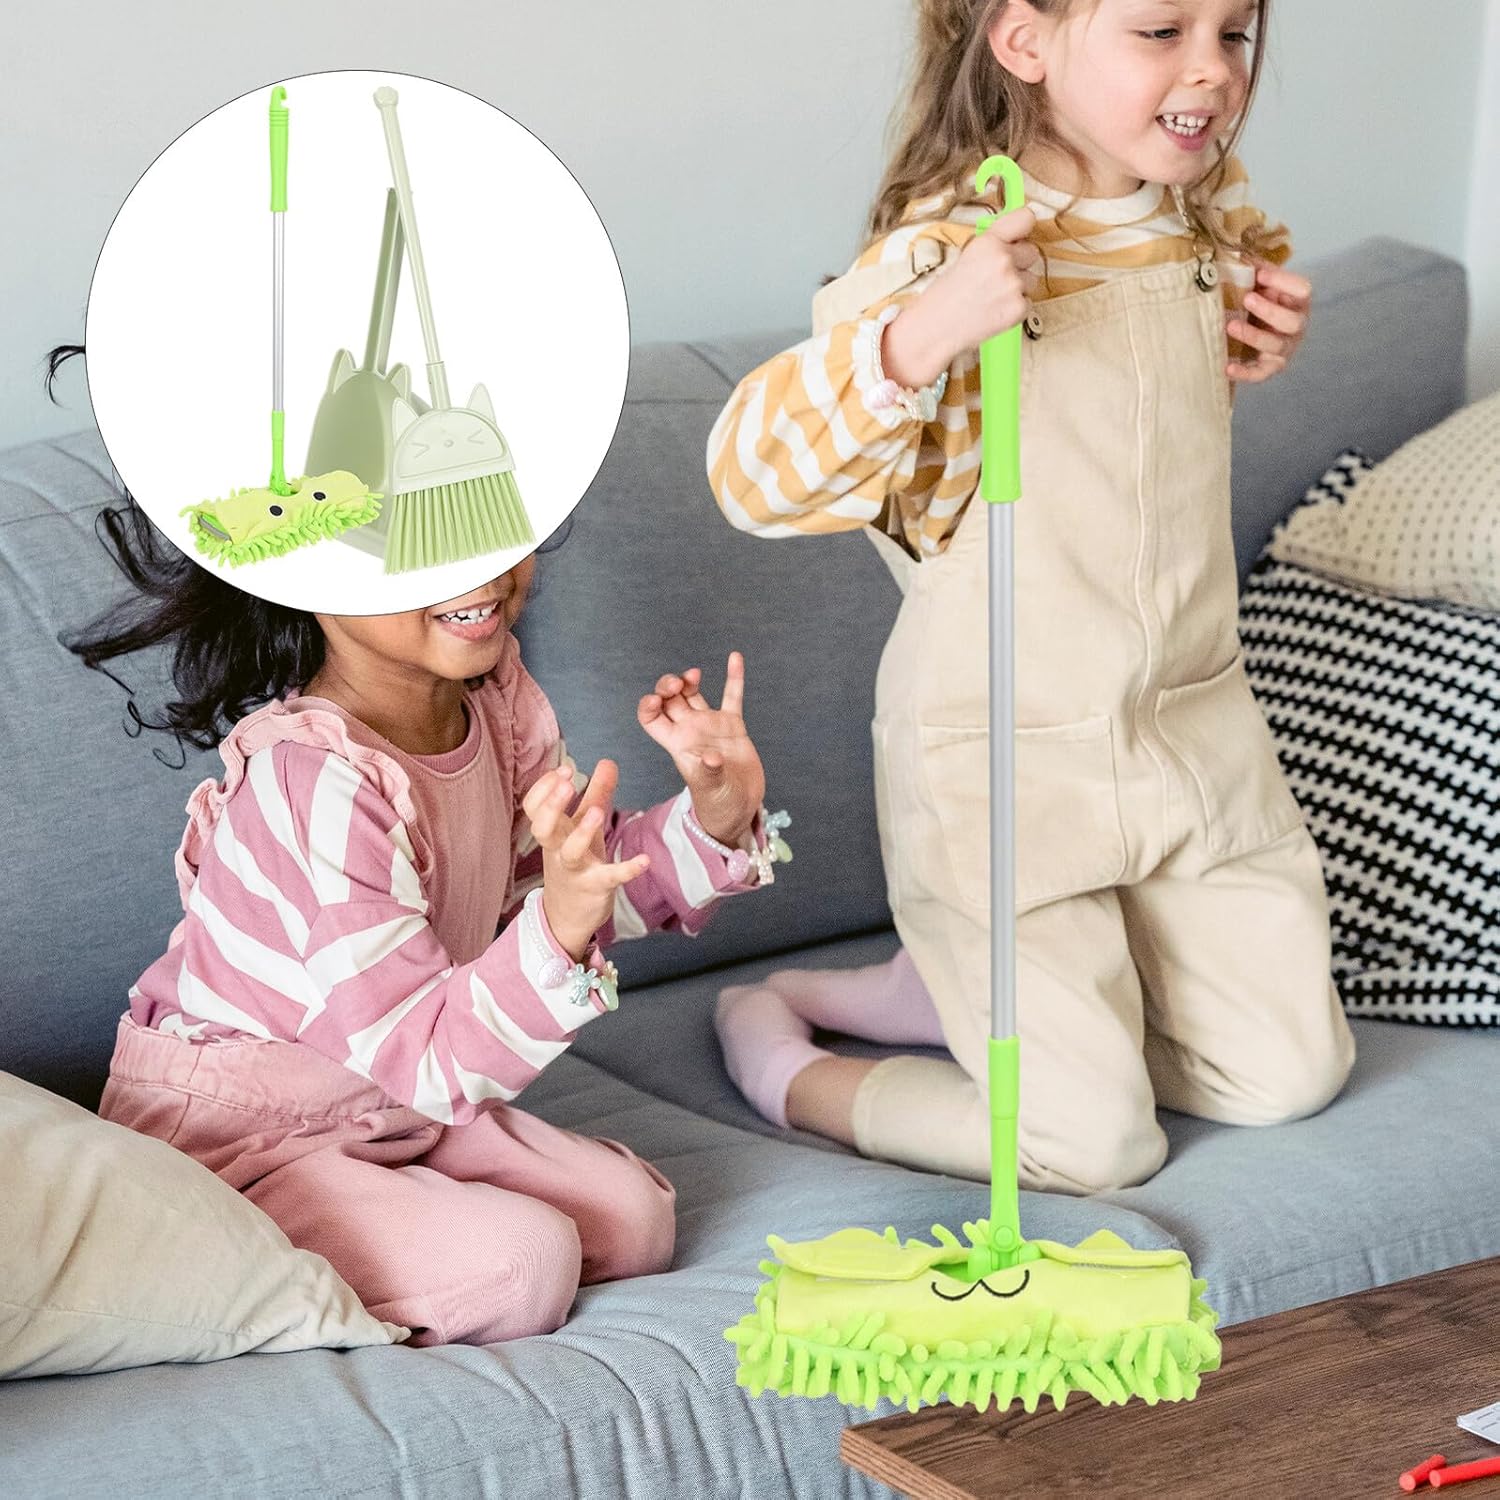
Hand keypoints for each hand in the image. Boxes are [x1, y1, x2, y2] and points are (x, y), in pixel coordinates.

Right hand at [525, 760, 648, 960]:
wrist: (568, 915)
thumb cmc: (576, 862)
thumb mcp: (584, 827)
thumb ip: (596, 793)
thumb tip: (607, 761)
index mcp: (553, 833)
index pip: (534, 808)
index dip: (543, 788)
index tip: (564, 769)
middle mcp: (557, 850)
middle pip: (543, 828)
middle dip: (552, 805)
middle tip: (567, 783)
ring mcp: (575, 870)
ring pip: (570, 852)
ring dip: (581, 832)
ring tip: (599, 812)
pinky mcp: (596, 888)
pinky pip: (609, 878)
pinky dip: (626, 870)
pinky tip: (644, 861)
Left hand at [637, 652, 765, 847]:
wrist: (740, 809)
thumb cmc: (718, 804)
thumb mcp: (711, 791)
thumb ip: (709, 773)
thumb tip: (711, 757)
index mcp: (676, 744)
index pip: (651, 718)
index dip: (649, 705)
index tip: (657, 699)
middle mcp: (690, 731)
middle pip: (670, 699)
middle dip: (668, 686)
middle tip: (678, 684)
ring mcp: (711, 726)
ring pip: (694, 694)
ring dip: (689, 680)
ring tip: (694, 675)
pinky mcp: (733, 726)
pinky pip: (732, 697)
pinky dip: (734, 677)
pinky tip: (735, 657)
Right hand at [880, 209, 1039, 389]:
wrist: (934, 330)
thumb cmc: (943, 298)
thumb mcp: (965, 259)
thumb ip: (992, 248)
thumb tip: (1014, 242)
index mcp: (988, 242)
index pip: (1025, 218)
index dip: (1024, 228)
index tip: (1020, 235)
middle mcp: (1003, 259)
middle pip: (1032, 252)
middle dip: (1019, 263)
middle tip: (996, 278)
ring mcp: (1014, 284)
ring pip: (1031, 280)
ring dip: (1017, 288)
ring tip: (992, 298)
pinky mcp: (1019, 308)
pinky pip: (1028, 303)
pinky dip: (1014, 309)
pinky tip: (993, 312)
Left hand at [1227, 261, 1310, 383]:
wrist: (1258, 334)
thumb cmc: (1261, 305)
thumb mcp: (1262, 287)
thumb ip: (1256, 272)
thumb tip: (1238, 253)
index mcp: (1298, 302)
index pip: (1303, 290)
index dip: (1283, 281)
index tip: (1260, 273)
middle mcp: (1296, 326)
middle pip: (1292, 321)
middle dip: (1270, 310)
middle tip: (1247, 298)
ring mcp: (1285, 349)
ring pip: (1276, 345)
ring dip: (1253, 335)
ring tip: (1231, 325)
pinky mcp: (1270, 368)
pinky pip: (1259, 374)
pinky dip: (1244, 372)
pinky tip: (1228, 367)